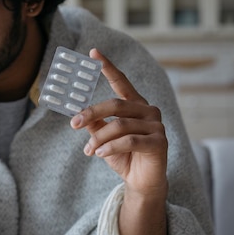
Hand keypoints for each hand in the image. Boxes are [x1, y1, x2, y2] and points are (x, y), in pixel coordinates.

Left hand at [70, 48, 167, 198]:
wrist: (141, 182)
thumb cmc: (123, 156)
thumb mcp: (104, 138)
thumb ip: (94, 124)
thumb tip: (77, 113)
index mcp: (136, 105)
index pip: (121, 82)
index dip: (108, 67)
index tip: (93, 52)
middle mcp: (149, 110)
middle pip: (116, 105)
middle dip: (91, 113)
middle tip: (73, 123)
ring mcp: (157, 126)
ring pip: (120, 125)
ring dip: (99, 138)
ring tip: (88, 150)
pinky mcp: (160, 142)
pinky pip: (130, 141)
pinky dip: (111, 147)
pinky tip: (100, 154)